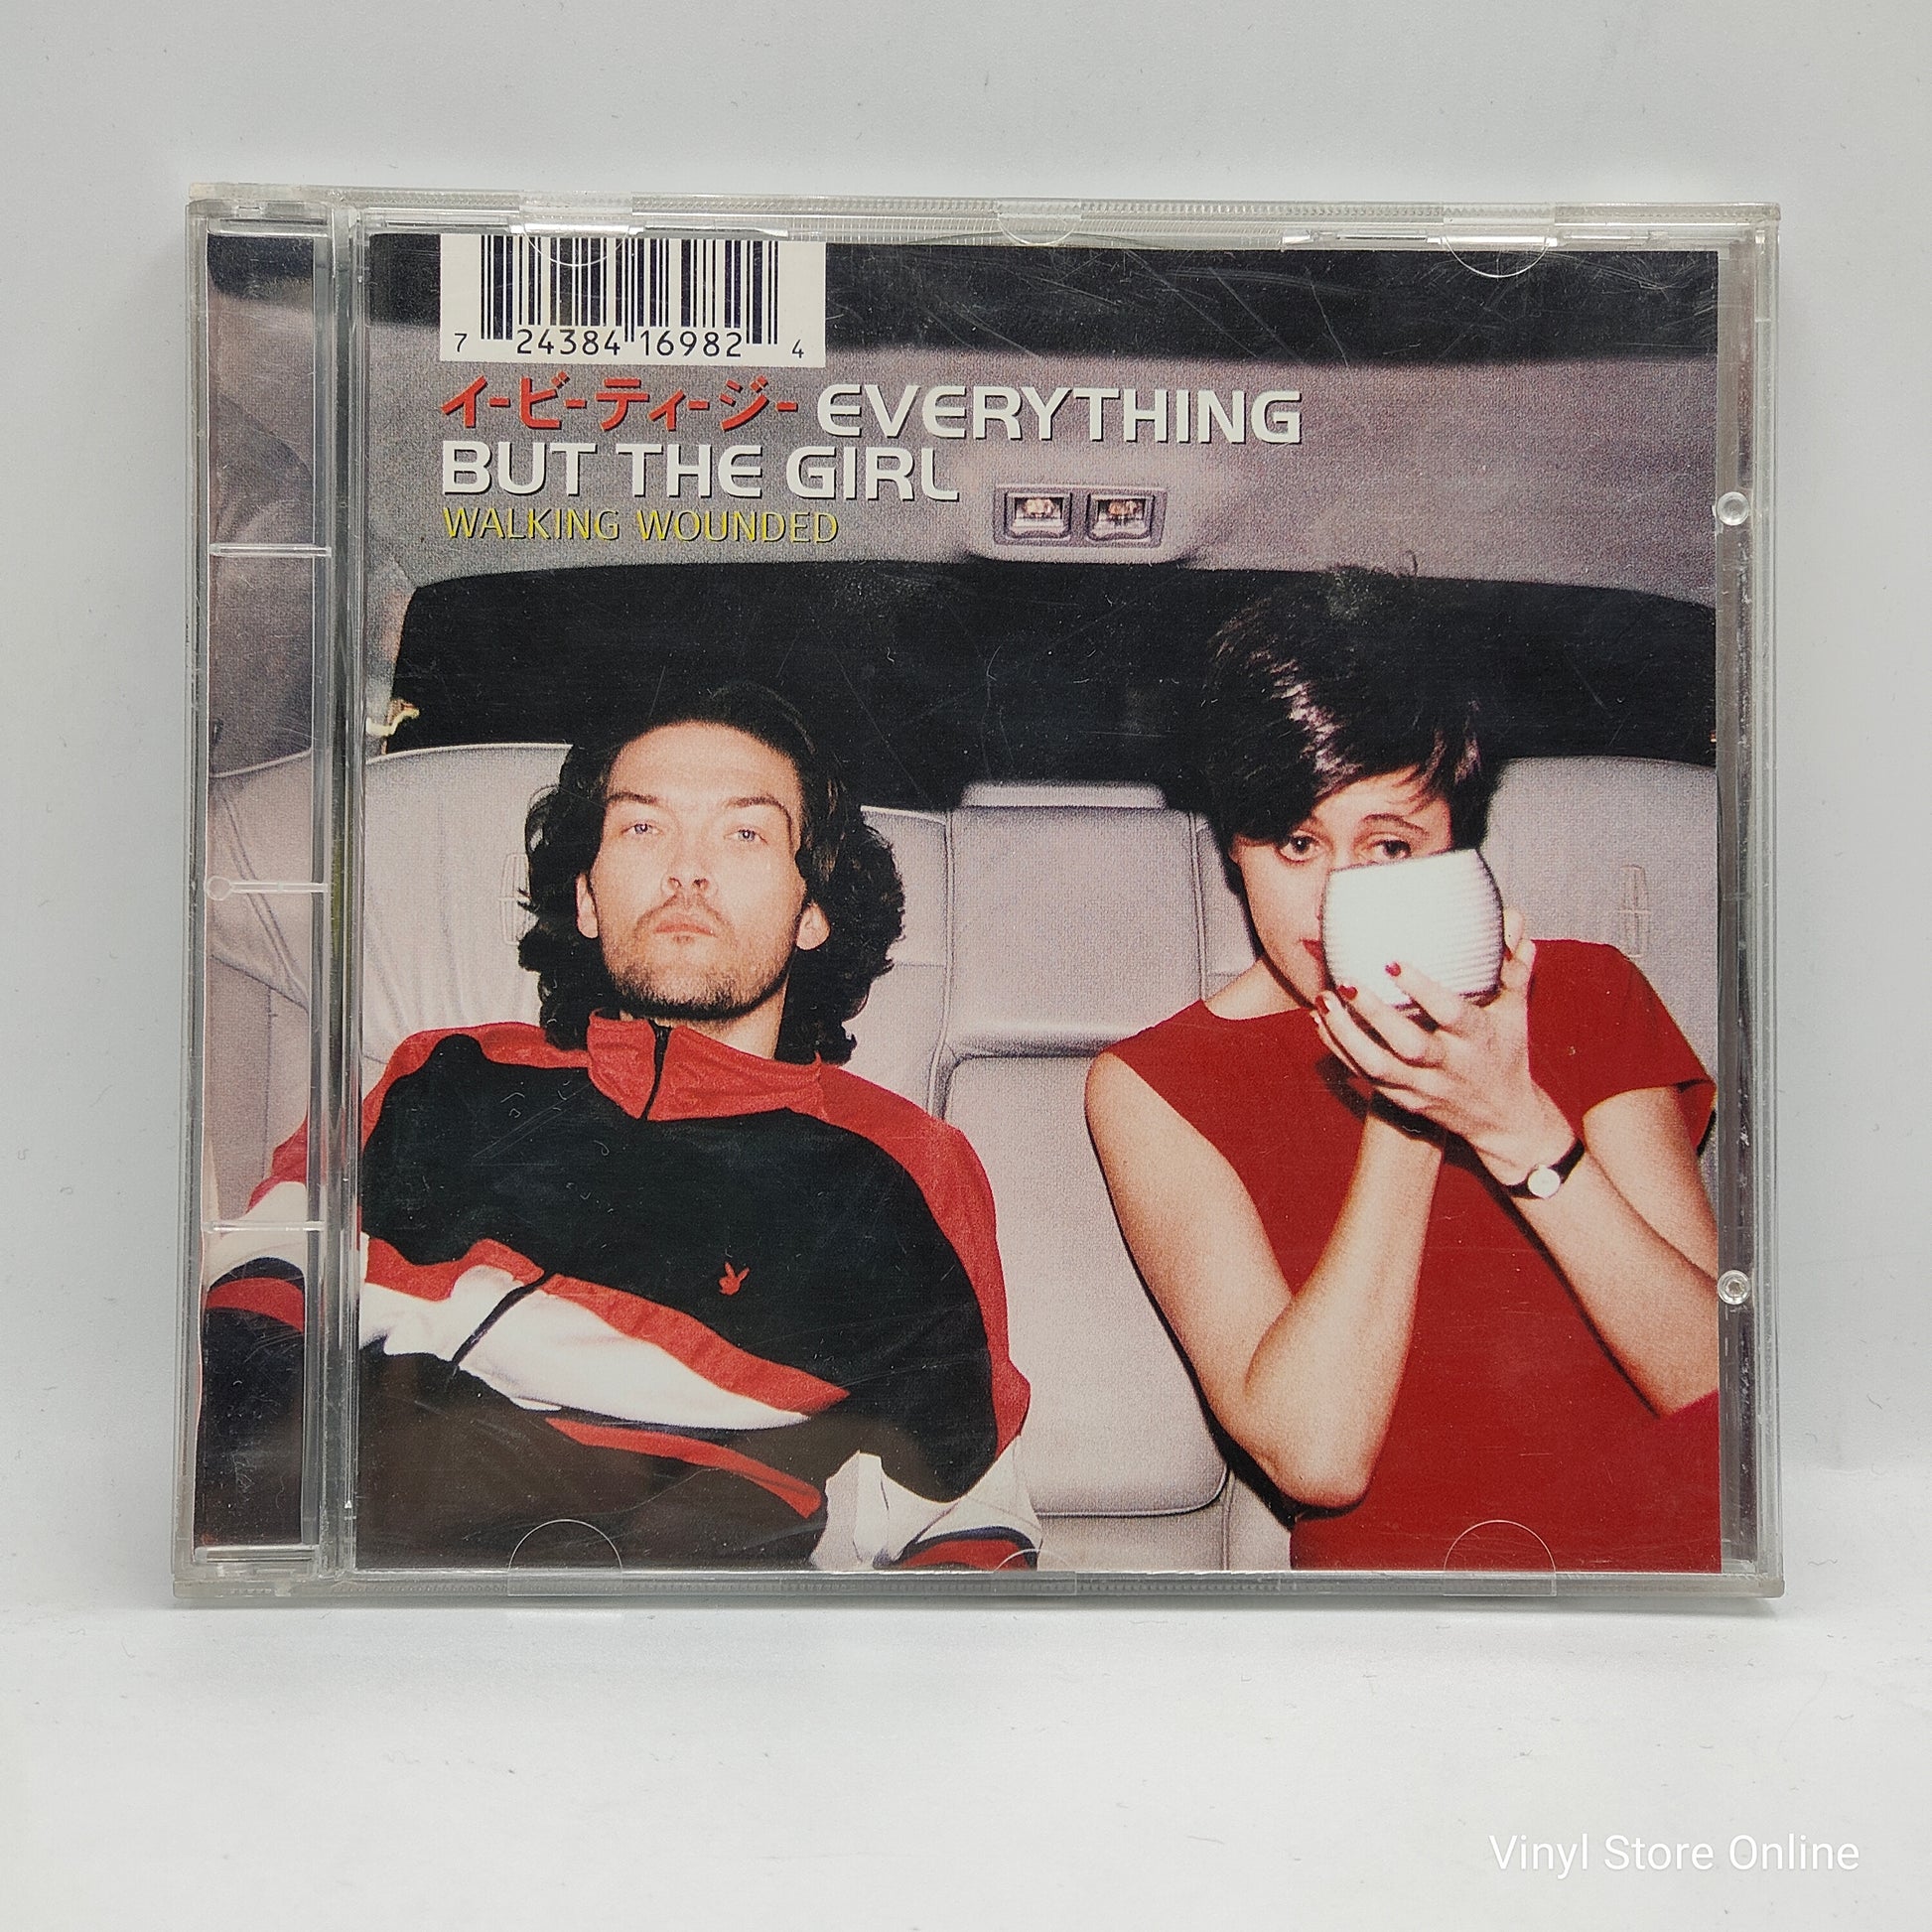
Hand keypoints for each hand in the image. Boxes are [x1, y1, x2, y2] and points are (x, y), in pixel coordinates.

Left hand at [1311, 911, 1573, 1185]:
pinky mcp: (1404, 1100)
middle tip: (1346, 982)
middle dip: (1374, 1014)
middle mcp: (1449, 1065)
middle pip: (1408, 1045)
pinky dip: (1340, 1050)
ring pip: (1378, 1067)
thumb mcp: (1515, 1013)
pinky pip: (1365, 1077)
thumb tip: (1513, 920)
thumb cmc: (1506, 1053)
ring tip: (1323, 1001)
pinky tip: (1320, 1022)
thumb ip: (1511, 968)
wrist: (1503, 1119)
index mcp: (1477, 1038)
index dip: (1422, 990)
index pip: (1450, 1013)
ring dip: (1345, 1035)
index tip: (1392, 963)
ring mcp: (1423, 1086)